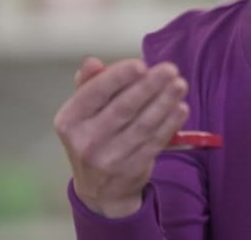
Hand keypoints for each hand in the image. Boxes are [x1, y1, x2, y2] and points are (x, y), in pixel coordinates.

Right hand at [54, 57, 189, 217]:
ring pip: (143, 125)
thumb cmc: (93, 137)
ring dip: (164, 102)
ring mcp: (109, 158)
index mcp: (69, 120)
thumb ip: (88, 84)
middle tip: (170, 69)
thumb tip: (92, 61)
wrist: (100, 190)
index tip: (141, 64)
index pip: (94, 94)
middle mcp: (86, 140)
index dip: (118, 77)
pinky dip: (170, 124)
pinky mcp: (132, 169)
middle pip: (122, 109)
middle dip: (149, 86)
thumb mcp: (82, 113)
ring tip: (180, 85)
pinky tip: (181, 108)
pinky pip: (155, 142)